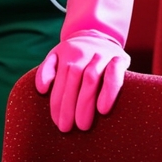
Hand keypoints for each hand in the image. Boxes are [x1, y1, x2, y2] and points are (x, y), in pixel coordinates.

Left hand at [34, 0, 134, 131]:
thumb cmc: (75, 53)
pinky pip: (115, 75)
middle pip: (74, 82)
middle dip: (69, 107)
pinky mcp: (119, 59)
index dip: (57, 103)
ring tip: (82, 126)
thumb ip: (46, 70)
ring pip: (92, 79)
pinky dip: (109, 91)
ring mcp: (102, 55)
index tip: (56, 122)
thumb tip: (42, 89)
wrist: (100, 33)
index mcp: (67, 55)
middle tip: (66, 129)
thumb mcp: (56, 56)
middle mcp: (83, 53)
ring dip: (86, 104)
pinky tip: (103, 109)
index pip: (60, 82)